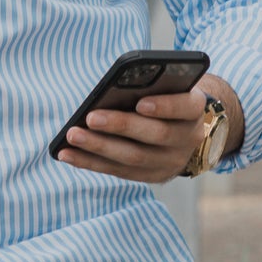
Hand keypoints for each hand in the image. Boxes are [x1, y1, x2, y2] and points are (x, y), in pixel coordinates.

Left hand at [56, 72, 242, 183]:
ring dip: (99, 147)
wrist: (184, 128)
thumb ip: (150, 86)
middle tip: (91, 117)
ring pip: (134, 157)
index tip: (140, 103)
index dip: (165, 106)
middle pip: (156, 135)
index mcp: (195, 109)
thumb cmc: (165, 96)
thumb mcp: (166, 86)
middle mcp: (188, 138)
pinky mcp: (153, 176)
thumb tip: (110, 92)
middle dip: (121, 125)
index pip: (185, 107)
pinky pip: (119, 171)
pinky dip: (91, 162)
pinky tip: (67, 154)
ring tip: (72, 135)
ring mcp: (172, 161)